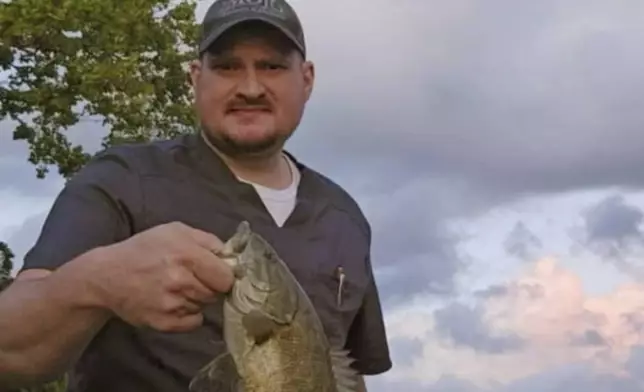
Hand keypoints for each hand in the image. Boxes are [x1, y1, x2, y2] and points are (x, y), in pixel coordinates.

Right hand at [87, 222, 232, 331]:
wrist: (106, 276)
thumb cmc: (144, 249)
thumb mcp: (175, 231)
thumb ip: (207, 240)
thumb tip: (231, 255)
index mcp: (187, 254)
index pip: (226, 277)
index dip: (223, 275)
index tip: (215, 273)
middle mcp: (180, 280)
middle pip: (216, 293)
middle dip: (209, 286)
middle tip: (191, 278)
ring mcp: (172, 304)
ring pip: (204, 307)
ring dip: (196, 299)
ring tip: (176, 288)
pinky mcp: (164, 322)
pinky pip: (193, 323)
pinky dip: (188, 315)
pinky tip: (173, 302)